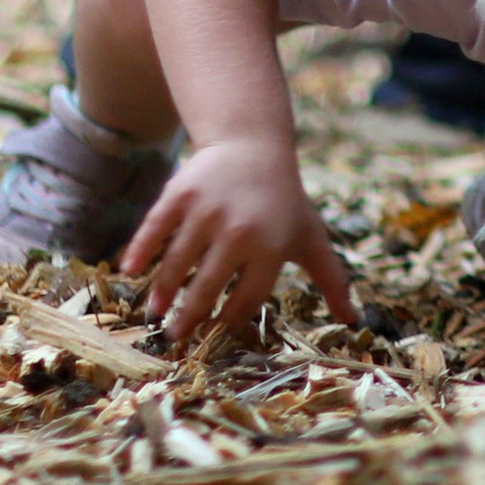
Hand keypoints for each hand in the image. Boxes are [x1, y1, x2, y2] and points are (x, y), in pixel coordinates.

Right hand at [121, 137, 356, 343]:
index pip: (248, 297)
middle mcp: (240, 229)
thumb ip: (332, 280)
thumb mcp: (311, 238)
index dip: (230, 319)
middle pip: (209, 286)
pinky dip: (140, 251)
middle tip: (175, 338)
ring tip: (155, 314)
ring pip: (177, 263)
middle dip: (190, 317)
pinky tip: (130, 271)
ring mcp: (208, 211)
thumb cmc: (285, 202)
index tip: (215, 336)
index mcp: (273, 246)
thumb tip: (354, 319)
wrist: (255, 147)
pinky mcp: (180, 194)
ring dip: (162, 293)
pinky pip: (154, 229)